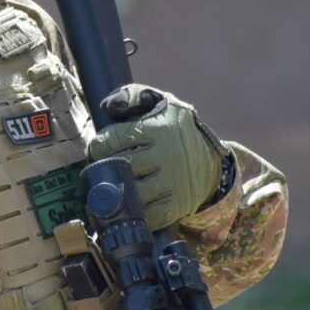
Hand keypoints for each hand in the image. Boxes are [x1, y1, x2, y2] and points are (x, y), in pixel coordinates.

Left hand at [86, 84, 234, 228]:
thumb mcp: (161, 103)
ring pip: (131, 192)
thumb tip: (109, 107)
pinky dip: (134, 210)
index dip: (99, 145)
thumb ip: (133, 95)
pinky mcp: (176, 205)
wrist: (210, 161)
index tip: (98, 148)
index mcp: (159, 129)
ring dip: (116, 191)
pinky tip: (129, 202)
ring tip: (112, 185)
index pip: (113, 139)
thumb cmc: (176, 130)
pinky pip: (146, 214)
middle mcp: (166, 157)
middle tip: (102, 167)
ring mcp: (172, 183)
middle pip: (119, 167)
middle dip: (104, 167)